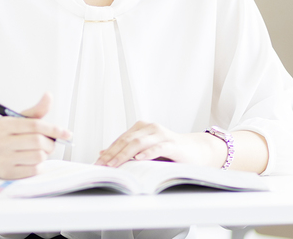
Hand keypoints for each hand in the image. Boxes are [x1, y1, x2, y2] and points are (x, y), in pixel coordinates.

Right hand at [0, 93, 72, 179]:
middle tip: (50, 143)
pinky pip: (34, 169)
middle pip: (38, 141)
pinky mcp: (8, 173)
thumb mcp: (17, 120)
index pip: (34, 125)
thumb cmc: (6, 136)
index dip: (53, 129)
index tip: (66, 133)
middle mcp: (1, 141)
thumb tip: (49, 96)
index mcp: (4, 125)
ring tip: (39, 151)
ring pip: (38, 156)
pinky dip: (39, 165)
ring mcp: (4, 159)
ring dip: (45, 154)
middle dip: (50, 143)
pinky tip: (32, 161)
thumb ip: (36, 111)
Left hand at [95, 121, 224, 168]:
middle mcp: (150, 128)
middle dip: (112, 154)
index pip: (121, 139)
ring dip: (124, 155)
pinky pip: (158, 147)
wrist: (195, 151)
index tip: (97, 162)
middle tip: (101, 165)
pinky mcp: (172, 144)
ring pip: (138, 143)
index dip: (108, 151)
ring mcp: (161, 134)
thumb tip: (104, 153)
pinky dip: (147, 153)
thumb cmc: (169, 152)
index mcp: (141, 128)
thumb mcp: (145, 151)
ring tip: (114, 164)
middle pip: (127, 140)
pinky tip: (139, 158)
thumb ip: (127, 151)